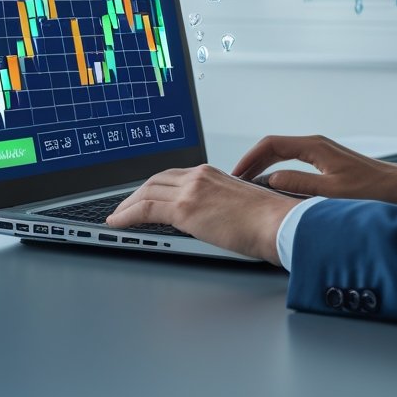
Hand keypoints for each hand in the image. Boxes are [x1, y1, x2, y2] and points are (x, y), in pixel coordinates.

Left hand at [105, 165, 299, 265]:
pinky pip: (144, 209)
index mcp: (212, 173)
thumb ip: (220, 204)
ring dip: (126, 206)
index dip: (154, 187)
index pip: (173, 176)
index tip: (144, 196)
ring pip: (145, 193)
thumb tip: (210, 218)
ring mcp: (190, 190)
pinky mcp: (185, 209)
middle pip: (155, 181)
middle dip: (135, 194)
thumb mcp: (240, 204)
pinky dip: (126, 215)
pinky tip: (117, 223)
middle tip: (123, 207)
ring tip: (116, 218)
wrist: (280, 224)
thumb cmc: (270, 220)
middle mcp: (199, 176)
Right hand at [232, 135, 396, 207]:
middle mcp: (316, 146)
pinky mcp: (327, 165)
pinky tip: (276, 190)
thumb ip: (299, 185)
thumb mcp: (333, 193)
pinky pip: (294, 164)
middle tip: (237, 182)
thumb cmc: (374, 191)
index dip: (249, 159)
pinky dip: (279, 174)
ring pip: (283, 157)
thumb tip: (271, 181)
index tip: (235, 174)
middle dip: (252, 163)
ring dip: (265, 169)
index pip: (271, 145)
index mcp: (315, 147)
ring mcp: (322, 154)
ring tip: (251, 187)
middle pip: (273, 148)